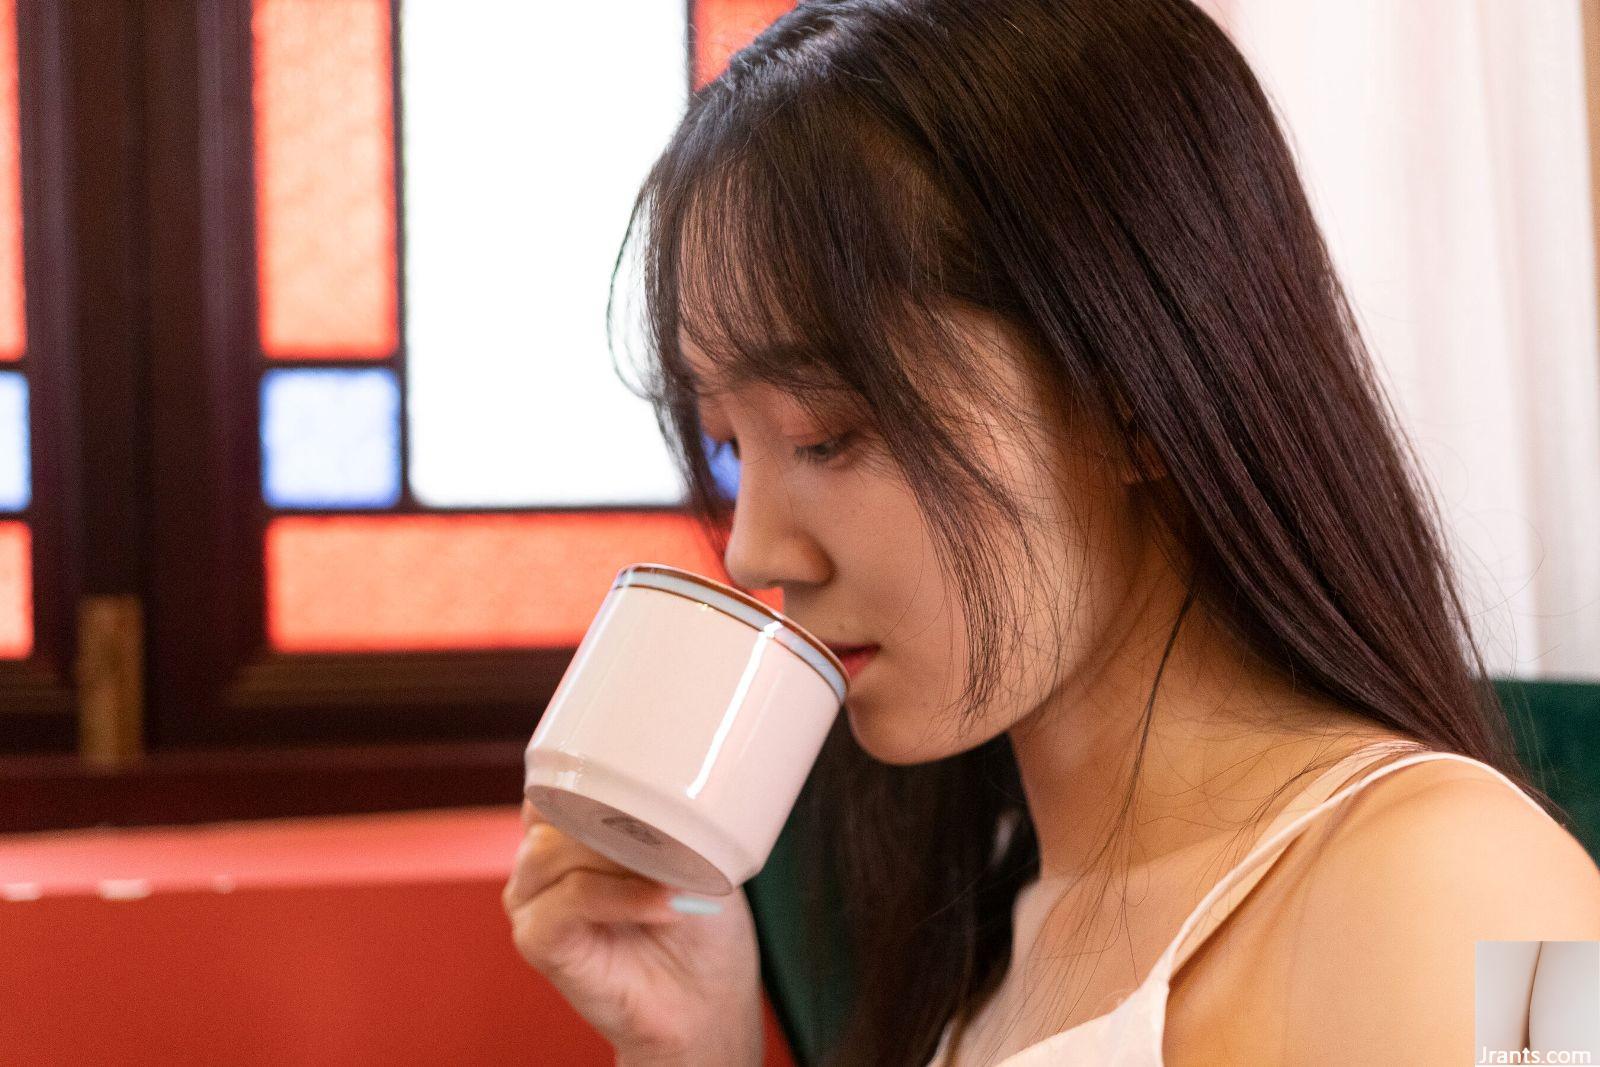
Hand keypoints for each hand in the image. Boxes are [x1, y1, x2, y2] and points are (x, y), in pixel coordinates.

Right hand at [503, 798, 765, 1064]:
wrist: (704, 999)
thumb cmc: (697, 925)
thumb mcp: (690, 850)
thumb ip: (665, 817)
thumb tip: (670, 780)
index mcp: (568, 830)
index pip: (559, 780)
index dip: (599, 774)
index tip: (653, 777)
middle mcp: (541, 861)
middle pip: (555, 810)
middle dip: (616, 817)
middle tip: (675, 840)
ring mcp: (533, 899)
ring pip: (555, 850)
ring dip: (622, 858)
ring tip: (676, 878)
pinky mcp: (537, 940)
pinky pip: (569, 900)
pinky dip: (621, 897)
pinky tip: (664, 904)